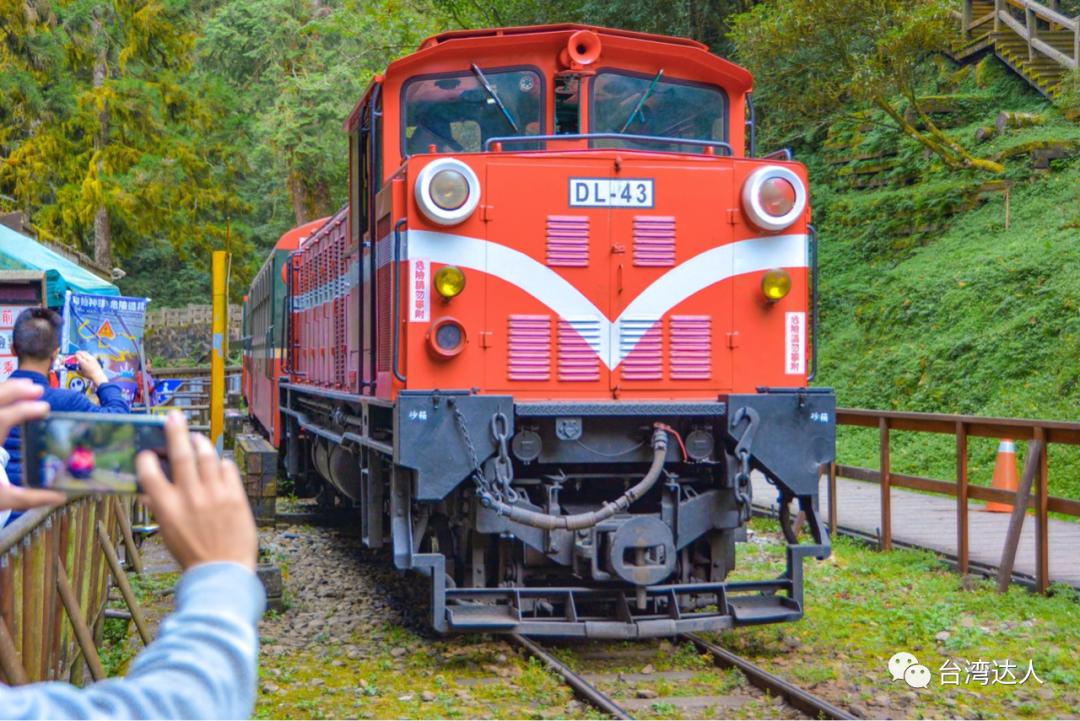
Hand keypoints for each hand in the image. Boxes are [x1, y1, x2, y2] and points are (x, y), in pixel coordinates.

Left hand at [0, 379, 63, 510]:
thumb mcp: (3, 498)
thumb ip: (30, 498)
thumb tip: (61, 497)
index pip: (4, 418)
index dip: (24, 410)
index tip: (45, 408)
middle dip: (14, 391)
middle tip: (38, 389)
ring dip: (7, 390)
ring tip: (29, 387)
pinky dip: (1, 397)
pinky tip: (11, 396)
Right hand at [75, 350, 107, 386]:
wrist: (98, 375)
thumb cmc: (89, 375)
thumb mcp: (80, 373)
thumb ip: (77, 370)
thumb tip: (76, 368)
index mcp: (82, 362)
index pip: (77, 355)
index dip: (74, 356)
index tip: (74, 357)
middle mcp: (87, 358)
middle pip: (81, 352)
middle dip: (78, 352)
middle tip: (76, 354)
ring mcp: (91, 358)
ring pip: (85, 352)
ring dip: (82, 352)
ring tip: (80, 354)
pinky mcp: (94, 358)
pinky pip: (89, 354)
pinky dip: (86, 354)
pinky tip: (85, 357)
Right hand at [136, 411, 256, 571]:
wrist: (222, 572)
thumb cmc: (192, 554)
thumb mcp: (167, 533)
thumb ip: (159, 508)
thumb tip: (149, 491)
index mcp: (167, 508)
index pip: (149, 472)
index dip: (146, 458)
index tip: (147, 453)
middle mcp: (191, 497)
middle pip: (182, 454)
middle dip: (175, 431)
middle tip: (173, 417)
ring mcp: (215, 494)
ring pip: (207, 456)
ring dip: (201, 443)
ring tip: (197, 438)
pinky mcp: (236, 496)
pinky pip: (228, 468)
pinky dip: (221, 463)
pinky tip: (217, 465)